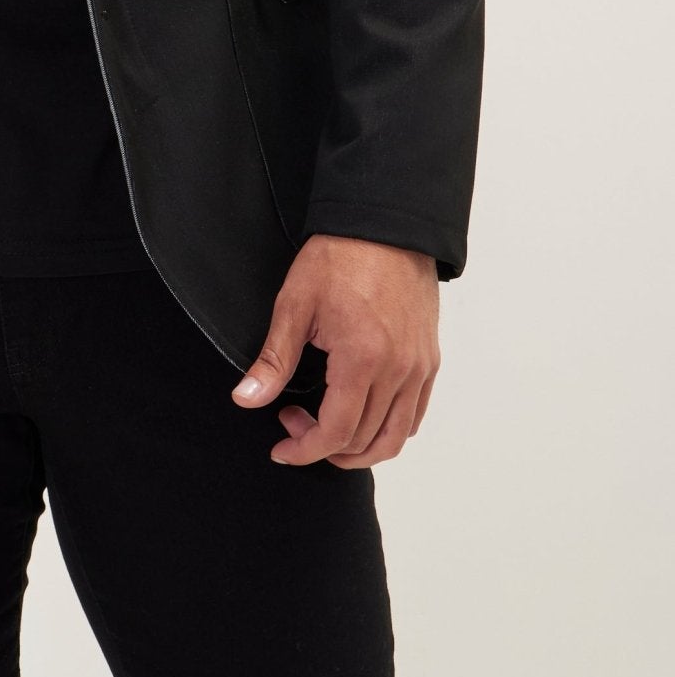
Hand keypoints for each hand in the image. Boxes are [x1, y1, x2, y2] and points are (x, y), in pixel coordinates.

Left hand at [231, 234, 440, 466]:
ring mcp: (418, 368)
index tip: (282, 447)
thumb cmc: (339, 257)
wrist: (385, 226)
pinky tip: (361, 413)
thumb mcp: (295, 305)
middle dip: (323, 446)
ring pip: (395, 438)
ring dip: (359, 448)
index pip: (336, 432)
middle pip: (364, 442)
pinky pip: (414, 415)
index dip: (305, 450)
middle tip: (294, 421)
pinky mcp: (429, 360)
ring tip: (327, 429)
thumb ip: (273, 360)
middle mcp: (397, 371)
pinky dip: (388, 429)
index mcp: (362, 359)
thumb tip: (246, 399)